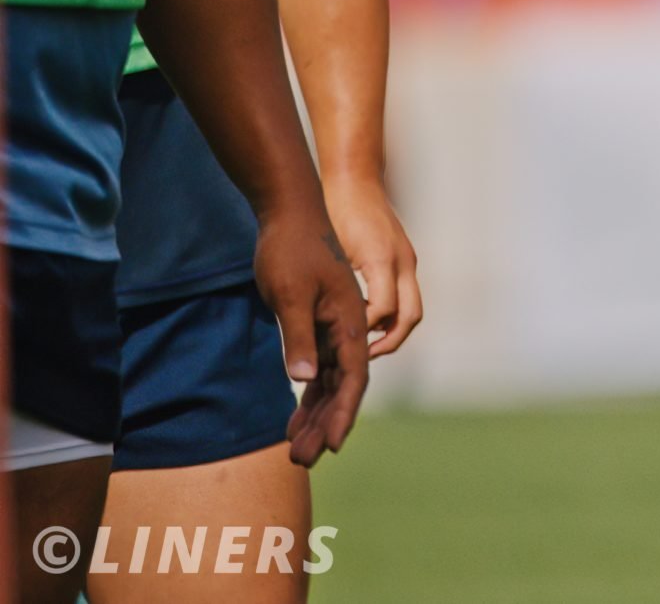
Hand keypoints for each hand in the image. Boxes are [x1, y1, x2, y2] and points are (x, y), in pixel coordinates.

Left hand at [253, 205, 370, 465]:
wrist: (288, 215)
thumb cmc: (291, 251)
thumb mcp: (290, 295)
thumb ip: (299, 338)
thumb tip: (306, 379)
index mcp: (352, 321)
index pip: (352, 378)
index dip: (341, 414)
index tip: (329, 446)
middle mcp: (349, 329)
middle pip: (343, 387)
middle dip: (324, 425)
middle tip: (300, 461)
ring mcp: (335, 329)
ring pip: (331, 382)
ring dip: (315, 415)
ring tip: (295, 451)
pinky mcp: (319, 327)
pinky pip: (319, 370)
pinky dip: (309, 396)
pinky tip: (294, 418)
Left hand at [324, 171, 422, 356]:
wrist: (353, 177)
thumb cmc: (333, 211)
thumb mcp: (324, 256)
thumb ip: (324, 298)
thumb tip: (310, 350)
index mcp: (382, 261)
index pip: (383, 313)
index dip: (362, 334)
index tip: (337, 348)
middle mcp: (402, 261)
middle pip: (410, 317)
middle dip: (388, 342)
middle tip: (360, 358)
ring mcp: (406, 258)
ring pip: (410, 307)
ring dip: (390, 329)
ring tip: (360, 343)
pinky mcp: (401, 255)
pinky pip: (404, 294)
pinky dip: (388, 313)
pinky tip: (360, 316)